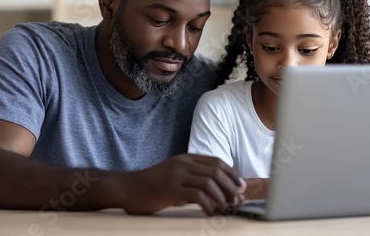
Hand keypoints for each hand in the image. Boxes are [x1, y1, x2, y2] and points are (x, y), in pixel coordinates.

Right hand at [121, 154, 245, 214]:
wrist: (128, 188)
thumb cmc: (153, 186)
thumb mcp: (176, 177)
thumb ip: (194, 181)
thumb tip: (220, 193)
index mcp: (186, 158)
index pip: (216, 162)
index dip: (232, 174)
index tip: (241, 186)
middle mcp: (183, 163)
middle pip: (216, 171)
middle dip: (231, 186)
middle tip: (237, 199)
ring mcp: (176, 174)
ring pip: (209, 182)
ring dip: (222, 196)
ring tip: (226, 207)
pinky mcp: (170, 188)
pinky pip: (197, 194)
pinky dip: (208, 204)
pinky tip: (211, 212)